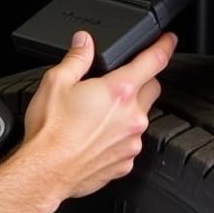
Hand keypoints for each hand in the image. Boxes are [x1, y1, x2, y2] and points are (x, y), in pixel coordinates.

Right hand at [22, 30, 176, 204]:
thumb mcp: (56, 82)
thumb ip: (76, 58)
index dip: (165, 46)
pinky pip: (129, 143)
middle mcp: (132, 116)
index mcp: (118, 91)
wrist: (45, 171)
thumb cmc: (50, 132)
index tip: (169, 41)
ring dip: (127, 112)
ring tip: (96, 117)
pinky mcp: (126, 162)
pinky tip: (95, 138)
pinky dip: (119, 138)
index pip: (154, 61)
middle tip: (117, 84)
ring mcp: (131, 141)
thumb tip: (84, 42)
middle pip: (152, 89)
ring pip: (140, 118)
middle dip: (142, 81)